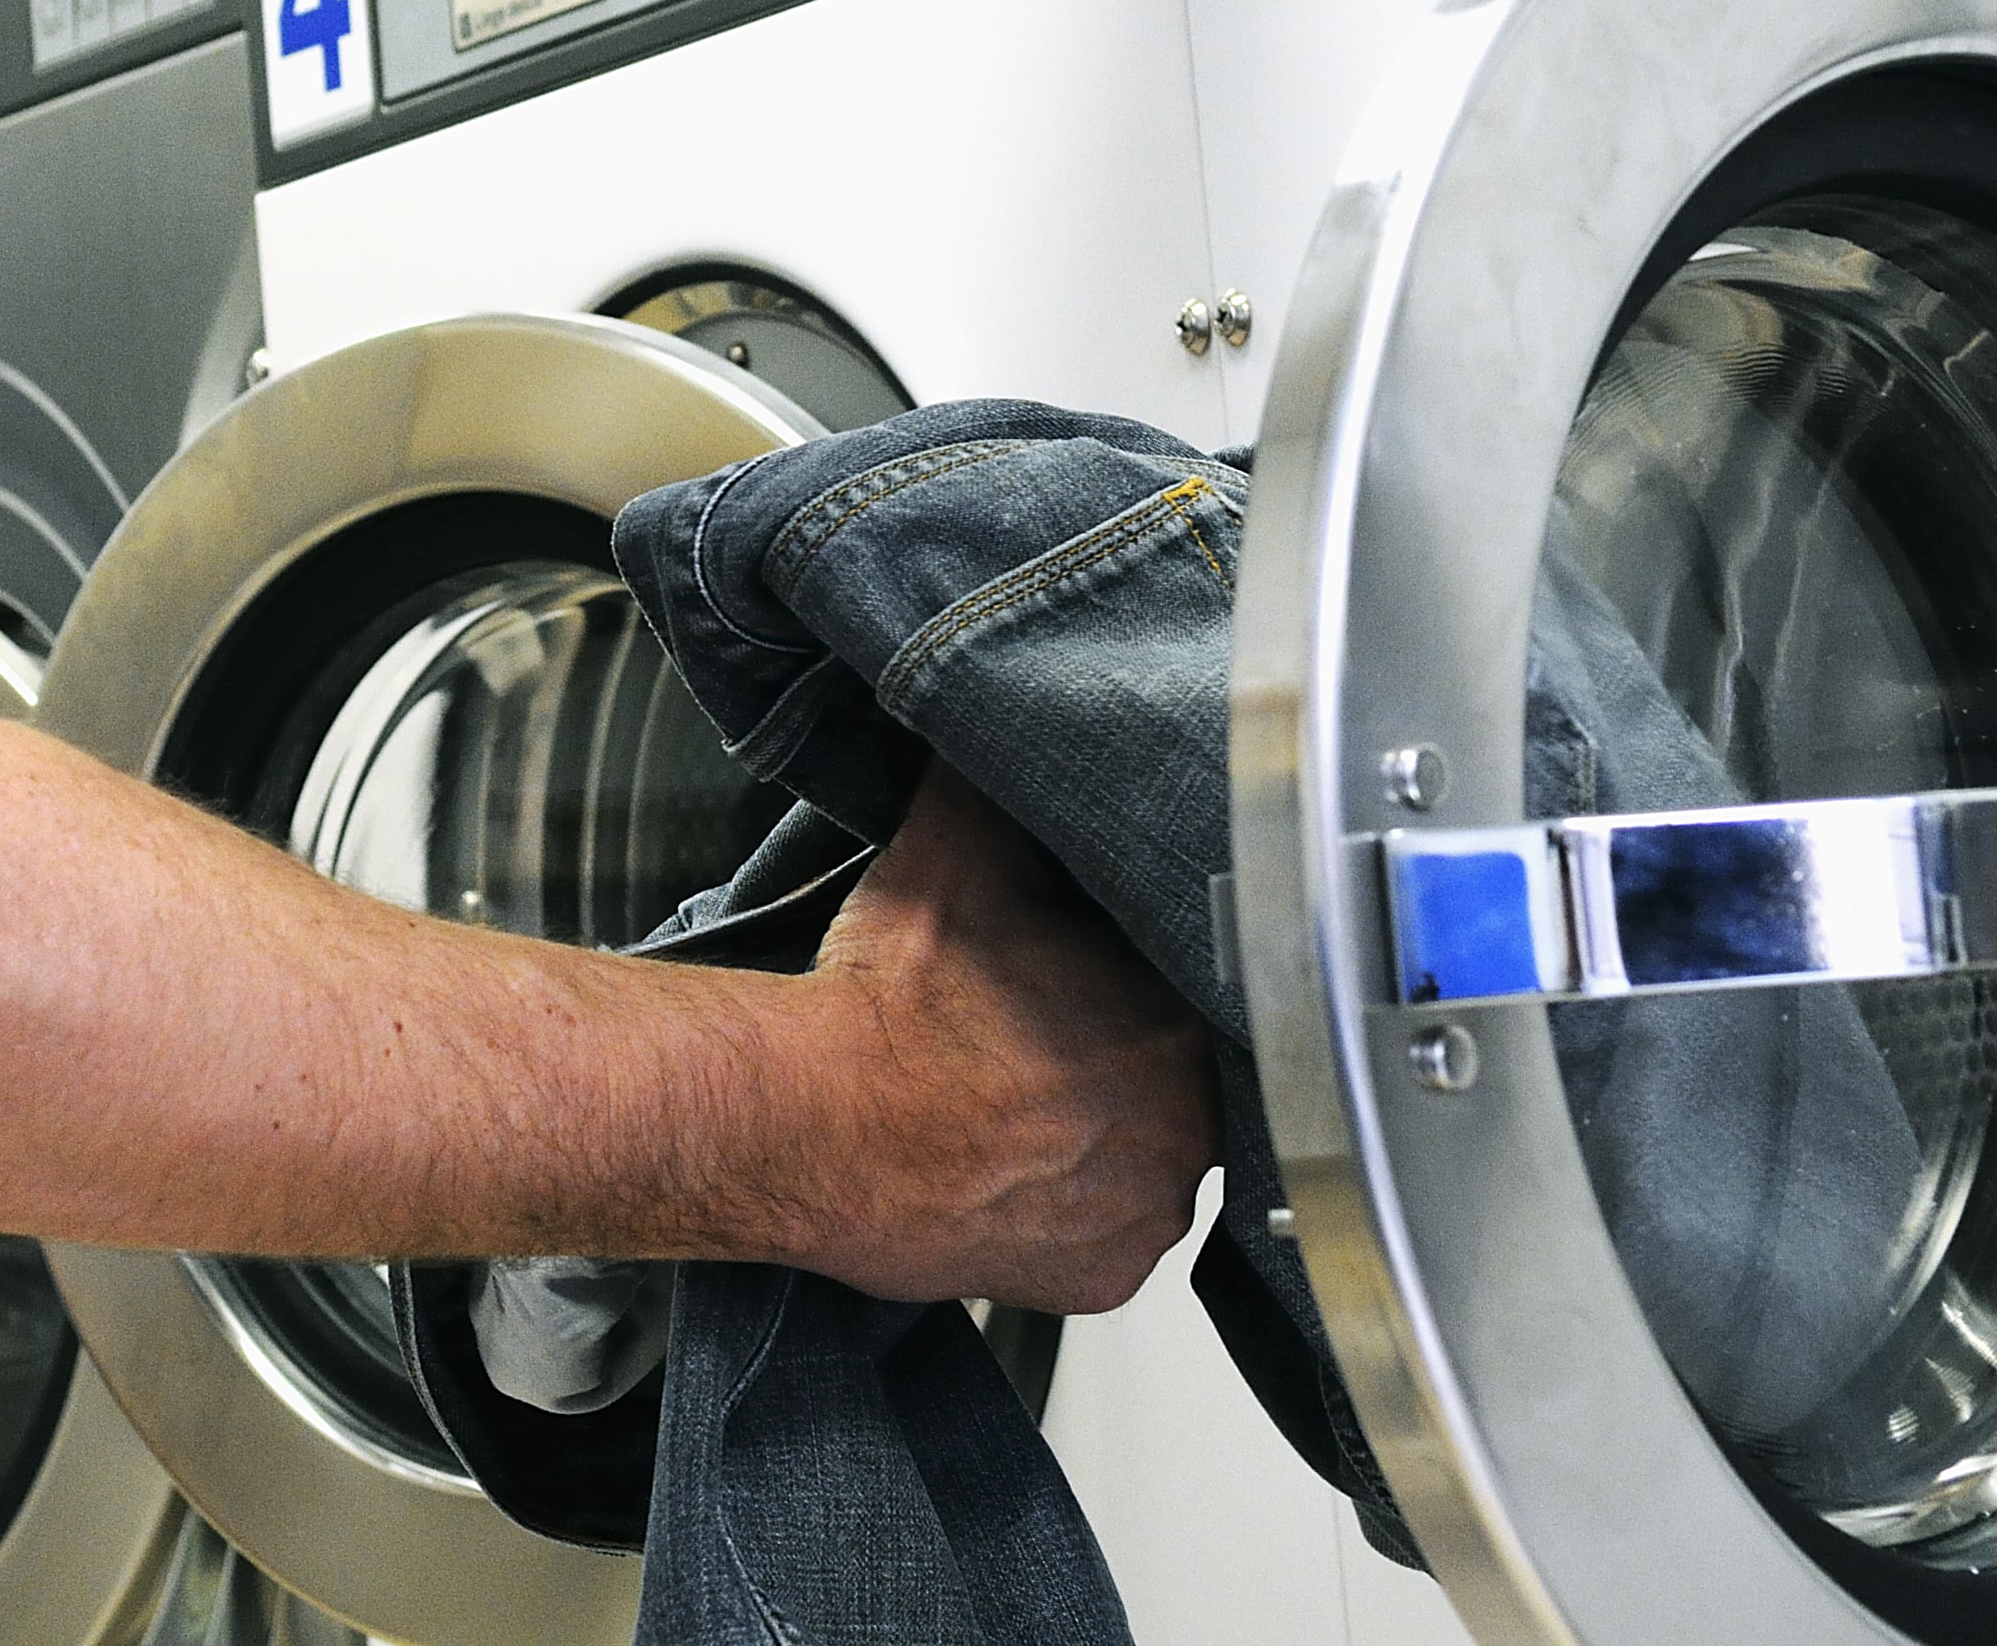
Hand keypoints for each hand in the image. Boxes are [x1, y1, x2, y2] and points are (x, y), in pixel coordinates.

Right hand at [787, 762, 1220, 1311]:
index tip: (1078, 978)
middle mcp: (1185, 1123)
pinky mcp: (1105, 1276)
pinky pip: (1112, 1234)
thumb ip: (1005, 788)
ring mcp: (1147, 1208)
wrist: (805, 1122)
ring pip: (1148, 1157)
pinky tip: (1016, 1166)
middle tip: (1039, 1038)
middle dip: (1118, 1058)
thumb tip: (1009, 721)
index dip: (1131, 978)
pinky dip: (1072, 1207)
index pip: (1191, 986)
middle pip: (1175, 1077)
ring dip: (1101, 1134)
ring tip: (1019, 1105)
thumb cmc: (882, 1008)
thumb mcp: (954, 848)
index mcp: (1174, 1015)